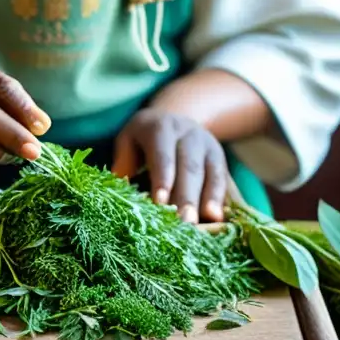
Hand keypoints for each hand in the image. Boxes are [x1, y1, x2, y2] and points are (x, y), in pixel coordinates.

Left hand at [112, 109, 227, 222]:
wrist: (175, 117)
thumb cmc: (144, 139)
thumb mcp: (129, 141)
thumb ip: (124, 163)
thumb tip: (117, 191)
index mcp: (161, 128)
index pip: (162, 155)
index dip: (163, 178)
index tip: (161, 202)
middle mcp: (188, 134)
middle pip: (189, 166)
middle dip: (187, 196)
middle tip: (185, 222)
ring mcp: (207, 145)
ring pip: (209, 173)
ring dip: (207, 200)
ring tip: (205, 223)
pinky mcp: (219, 157)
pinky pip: (221, 178)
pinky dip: (219, 198)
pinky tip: (217, 218)